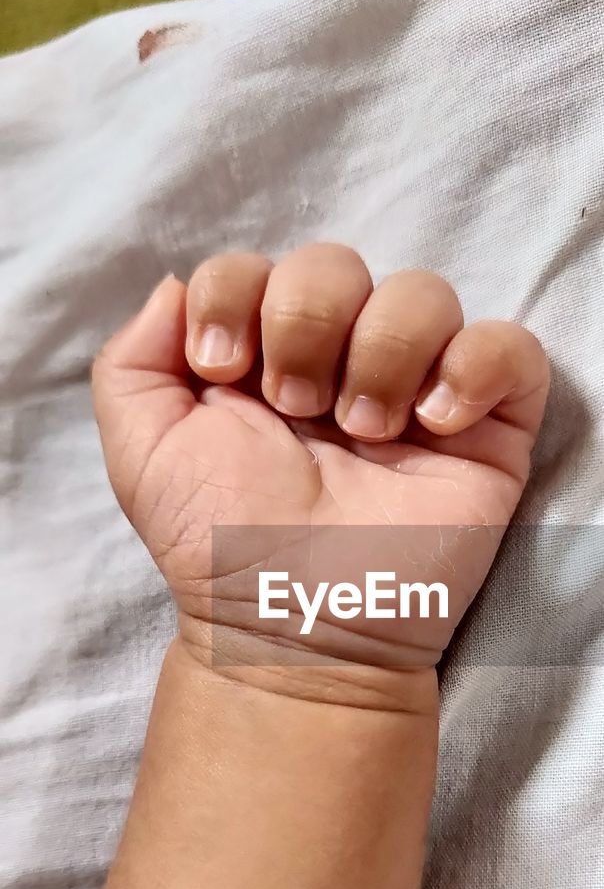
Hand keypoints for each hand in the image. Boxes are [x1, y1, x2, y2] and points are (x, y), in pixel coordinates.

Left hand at [93, 244, 548, 677]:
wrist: (292, 624)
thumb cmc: (218, 545)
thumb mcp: (141, 451)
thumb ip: (133, 358)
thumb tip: (177, 286)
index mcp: (260, 357)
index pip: (254, 266)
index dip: (235, 296)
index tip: (225, 371)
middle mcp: (337, 362)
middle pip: (336, 264)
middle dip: (306, 325)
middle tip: (297, 411)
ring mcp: (414, 391)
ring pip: (423, 293)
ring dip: (382, 353)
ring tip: (361, 434)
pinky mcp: (483, 430)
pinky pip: (511, 349)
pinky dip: (474, 367)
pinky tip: (432, 426)